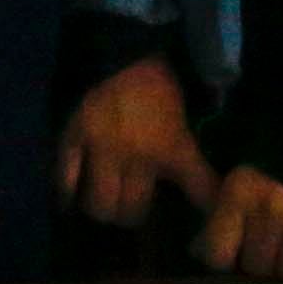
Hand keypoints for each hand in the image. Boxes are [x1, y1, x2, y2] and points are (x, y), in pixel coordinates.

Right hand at [54, 58, 213, 228]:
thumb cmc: (159, 83)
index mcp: (173, 146)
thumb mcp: (187, 121)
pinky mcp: (72, 137)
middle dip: (134, 216)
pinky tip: (69, 202)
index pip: (198, 192)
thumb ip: (195, 158)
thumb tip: (216, 189)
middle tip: (134, 212)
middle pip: (134, 210)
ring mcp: (101, 148)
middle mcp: (137, 155)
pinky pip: (66, 177)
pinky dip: (68, 193)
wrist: (121, 49)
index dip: (203, 213)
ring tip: (106, 205)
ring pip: (100, 202)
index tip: (202, 234)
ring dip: (105, 209)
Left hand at [194, 164, 282, 283]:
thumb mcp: (245, 166)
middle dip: (262, 261)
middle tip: (274, 245)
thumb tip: (197, 250)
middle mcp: (274, 210)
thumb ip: (221, 205)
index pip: (218, 254)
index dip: (226, 259)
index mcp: (240, 191)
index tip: (235, 254)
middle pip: (257, 267)